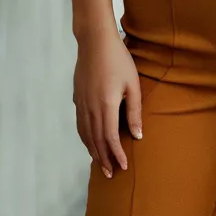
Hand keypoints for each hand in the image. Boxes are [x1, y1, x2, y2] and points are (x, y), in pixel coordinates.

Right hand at [72, 25, 143, 177]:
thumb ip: (135, 112)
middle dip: (104, 159)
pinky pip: (80, 124)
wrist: (95, 42)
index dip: (116, 154)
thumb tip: (137, 135)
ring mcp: (81, 103)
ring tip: (100, 164)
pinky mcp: (77, 98)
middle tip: (110, 174)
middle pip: (96, 140)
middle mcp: (90, 107)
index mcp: (106, 105)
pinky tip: (89, 142)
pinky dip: (84, 137)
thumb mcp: (133, 85)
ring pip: (86, 134)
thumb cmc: (119, 60)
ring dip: (93, 151)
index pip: (110, 138)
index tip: (123, 167)